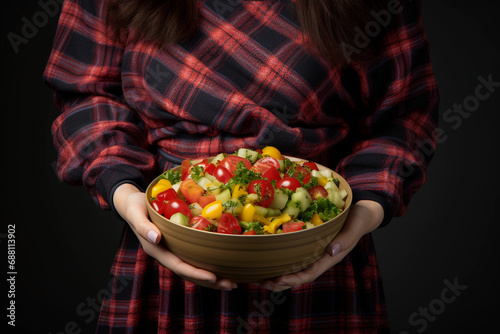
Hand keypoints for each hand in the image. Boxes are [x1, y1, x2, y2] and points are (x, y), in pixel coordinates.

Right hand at [113, 183, 236, 289]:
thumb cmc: (135, 207)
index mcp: (157, 250)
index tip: (213, 277)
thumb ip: (144, 227)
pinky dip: (208, 263)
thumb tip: (156, 238)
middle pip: (190, 273)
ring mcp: (173, 251)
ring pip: (194, 268)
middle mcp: (167, 254)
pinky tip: (223, 264)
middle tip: (232, 285)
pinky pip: (195, 257)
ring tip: (232, 281)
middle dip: (210, 281)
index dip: (196, 273)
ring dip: (213, 277)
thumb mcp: (136, 213)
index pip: (179, 266)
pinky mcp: (179, 245)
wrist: (133, 203)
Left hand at [256, 200, 383, 291]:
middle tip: (259, 281)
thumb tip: (331, 251)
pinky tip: (266, 258)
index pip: (309, 273)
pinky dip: (280, 259)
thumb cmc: (360, 218)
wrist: (363, 211)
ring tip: (257, 276)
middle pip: (297, 275)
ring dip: (276, 274)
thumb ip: (346, 239)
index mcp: (330, 257)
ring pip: (293, 268)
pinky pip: (293, 255)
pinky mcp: (309, 243)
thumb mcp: (356, 225)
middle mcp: (320, 257)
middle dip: (279, 281)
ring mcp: (314, 251)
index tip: (278, 280)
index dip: (293, 279)